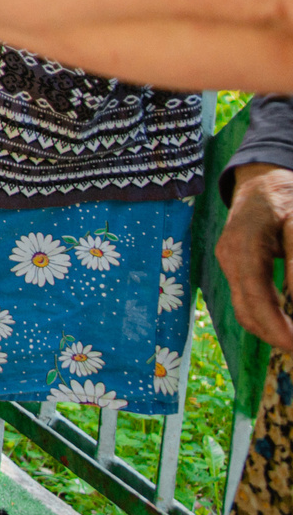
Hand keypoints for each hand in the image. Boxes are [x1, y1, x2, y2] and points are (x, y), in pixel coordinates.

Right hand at [221, 163, 292, 355]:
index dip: (277, 328)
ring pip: (243, 309)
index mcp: (242, 247)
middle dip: (274, 335)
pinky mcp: (234, 265)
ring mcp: (228, 261)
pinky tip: (285, 322)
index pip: (256, 298)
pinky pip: (245, 299)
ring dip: (269, 330)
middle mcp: (229, 257)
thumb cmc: (284, 198)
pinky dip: (265, 316)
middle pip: (246, 310)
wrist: (262, 179)